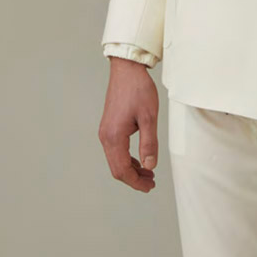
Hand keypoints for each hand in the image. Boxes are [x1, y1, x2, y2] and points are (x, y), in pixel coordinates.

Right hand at [98, 57, 158, 191]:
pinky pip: (116, 150)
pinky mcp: (109, 126)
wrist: (127, 69)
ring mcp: (106, 131)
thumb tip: (149, 165)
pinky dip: (127, 158)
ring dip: (131, 169)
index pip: (122, 170)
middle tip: (151, 183)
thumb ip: (149, 143)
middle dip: (133, 179)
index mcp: (114, 136)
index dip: (136, 182)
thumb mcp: (149, 117)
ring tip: (148, 173)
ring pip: (115, 160)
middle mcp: (106, 136)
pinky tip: (140, 159)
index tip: (150, 186)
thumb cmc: (138, 90)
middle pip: (117, 168)